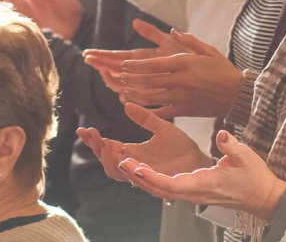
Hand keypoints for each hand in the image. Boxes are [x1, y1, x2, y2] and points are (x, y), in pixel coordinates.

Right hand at [76, 103, 212, 182]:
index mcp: (134, 153)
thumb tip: (126, 104)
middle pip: (108, 162)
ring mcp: (144, 174)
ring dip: (109, 159)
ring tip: (105, 144)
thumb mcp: (162, 127)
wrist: (201, 161)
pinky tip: (125, 158)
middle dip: (97, 149)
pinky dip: (128, 170)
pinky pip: (137, 179)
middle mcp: (135, 165)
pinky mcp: (155, 182)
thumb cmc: (183, 148)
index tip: (84, 129)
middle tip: (92, 135)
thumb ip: (144, 118)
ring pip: (117, 172)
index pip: (108, 148)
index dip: (95, 140)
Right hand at [83, 19, 183, 96]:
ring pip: (124, 85)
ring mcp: (148, 85)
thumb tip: (134, 21)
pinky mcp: (157, 97)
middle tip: (89, 60)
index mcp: (144, 59)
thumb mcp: (171, 43)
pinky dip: (129, 96)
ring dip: (112, 79)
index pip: (119, 57)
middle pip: (116, 71)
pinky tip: (123, 93)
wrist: (210, 77)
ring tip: (105, 71)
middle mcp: (142, 72)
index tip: (88, 54)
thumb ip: (153, 33)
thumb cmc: (191, 58)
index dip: (103, 56)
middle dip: (102, 65)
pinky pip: (140, 99)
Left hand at [86, 20, 243, 119]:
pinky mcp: (184, 110)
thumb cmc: (222, 69)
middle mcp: (181, 81)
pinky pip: (162, 112)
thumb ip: (188, 40)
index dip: (136, 65)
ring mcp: (182, 97)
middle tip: (120, 75)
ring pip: (152, 97)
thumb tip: (173, 31)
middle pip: (149, 80)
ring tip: (124, 90)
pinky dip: (147, 111)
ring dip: (135, 94)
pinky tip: (137, 108)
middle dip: (131, 78)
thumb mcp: (207, 49)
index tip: (124, 64)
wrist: (236, 94)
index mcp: (185, 64)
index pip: (154, 65)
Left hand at [121, 128, 285, 221]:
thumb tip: (222, 134)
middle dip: (139, 177)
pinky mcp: (193, 190)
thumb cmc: (254, 176)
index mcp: (204, 184)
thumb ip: (231, 146)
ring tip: (124, 163)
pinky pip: (167, 187)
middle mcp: (194, 192)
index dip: (152, 178)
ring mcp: (193, 193)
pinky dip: (152, 179)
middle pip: (160, 189)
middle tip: (120, 162)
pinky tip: (141, 169)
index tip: (137, 168)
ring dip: (142, 178)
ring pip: (161, 190)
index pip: (172, 184)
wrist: (261, 196)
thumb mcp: (245, 156)